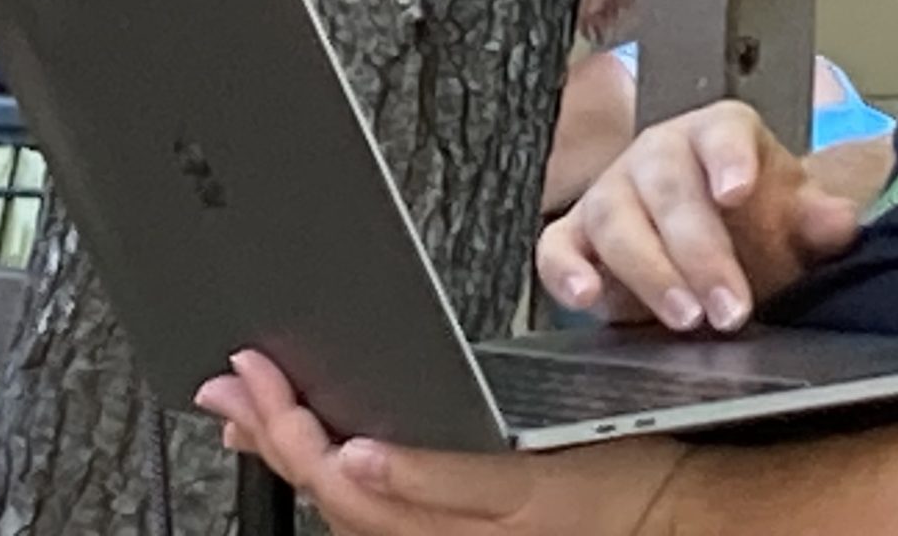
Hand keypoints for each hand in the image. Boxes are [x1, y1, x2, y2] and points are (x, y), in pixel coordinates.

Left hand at [197, 350, 681, 535]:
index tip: (256, 377)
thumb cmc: (615, 484)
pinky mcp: (457, 522)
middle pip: (325, 490)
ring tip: (253, 409)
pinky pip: (375, 502)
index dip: (288, 428)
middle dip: (269, 433)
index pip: (336, 477)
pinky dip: (337, 465)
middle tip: (227, 383)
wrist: (670, 510)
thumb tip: (360, 456)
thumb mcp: (536, 477)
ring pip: (342, 499)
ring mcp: (440, 532)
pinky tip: (332, 439)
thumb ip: (443, 476)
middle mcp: (429, 535)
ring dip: (292, 448)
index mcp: (439, 523)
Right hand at [537, 102, 862, 331]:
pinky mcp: (574, 236)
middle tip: (730, 308)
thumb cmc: (757, 222)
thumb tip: (840, 223)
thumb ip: (818, 219)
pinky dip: (564, 271)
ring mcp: (612, 192)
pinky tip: (585, 297)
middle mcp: (659, 154)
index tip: (739, 191)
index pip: (722, 131)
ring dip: (650, 272)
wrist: (720, 242)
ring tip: (686, 317)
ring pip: (615, 219)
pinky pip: (556, 247)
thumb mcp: (794, 218)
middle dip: (700, 252)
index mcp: (719, 134)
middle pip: (669, 188)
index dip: (729, 158)